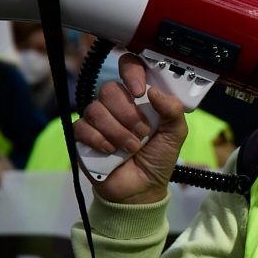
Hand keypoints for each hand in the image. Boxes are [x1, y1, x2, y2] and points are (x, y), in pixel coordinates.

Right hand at [70, 53, 187, 204]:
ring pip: (96, 109)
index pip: (128, 67)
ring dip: (117, 131)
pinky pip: (82, 127)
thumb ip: (173, 111)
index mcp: (138, 97)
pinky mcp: (82, 136)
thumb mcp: (175, 134)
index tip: (140, 92)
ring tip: (131, 148)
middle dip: (127, 114)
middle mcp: (116, 104)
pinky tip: (110, 151)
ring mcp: (98, 120)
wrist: (142, 190)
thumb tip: (154, 91)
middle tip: (142, 133)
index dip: (131, 73)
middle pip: (109, 89)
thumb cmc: (158, 158)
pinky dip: (98, 140)